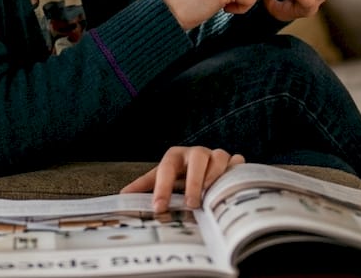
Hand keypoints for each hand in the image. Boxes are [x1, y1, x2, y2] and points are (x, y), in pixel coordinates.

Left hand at [120, 146, 245, 210]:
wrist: (201, 166)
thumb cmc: (178, 175)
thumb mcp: (160, 178)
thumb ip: (144, 186)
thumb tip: (122, 196)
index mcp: (175, 156)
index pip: (166, 168)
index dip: (162, 188)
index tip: (159, 207)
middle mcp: (195, 153)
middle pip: (197, 158)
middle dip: (194, 182)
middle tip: (191, 204)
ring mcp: (215, 155)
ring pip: (219, 156)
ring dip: (215, 175)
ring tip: (210, 194)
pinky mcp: (232, 161)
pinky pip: (238, 162)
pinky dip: (237, 170)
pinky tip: (233, 183)